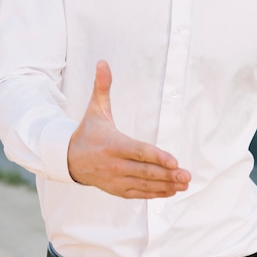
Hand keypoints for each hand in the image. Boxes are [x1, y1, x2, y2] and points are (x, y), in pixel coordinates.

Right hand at [67, 60, 190, 198]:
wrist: (69, 159)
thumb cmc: (88, 130)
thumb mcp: (95, 108)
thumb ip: (102, 86)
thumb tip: (102, 62)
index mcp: (112, 144)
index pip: (138, 152)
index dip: (157, 157)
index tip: (174, 161)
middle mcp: (114, 165)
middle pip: (145, 171)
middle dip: (167, 174)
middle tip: (186, 175)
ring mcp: (116, 180)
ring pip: (144, 184)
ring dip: (166, 185)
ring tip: (185, 183)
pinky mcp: (117, 189)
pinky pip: (139, 193)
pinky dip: (155, 193)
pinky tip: (171, 191)